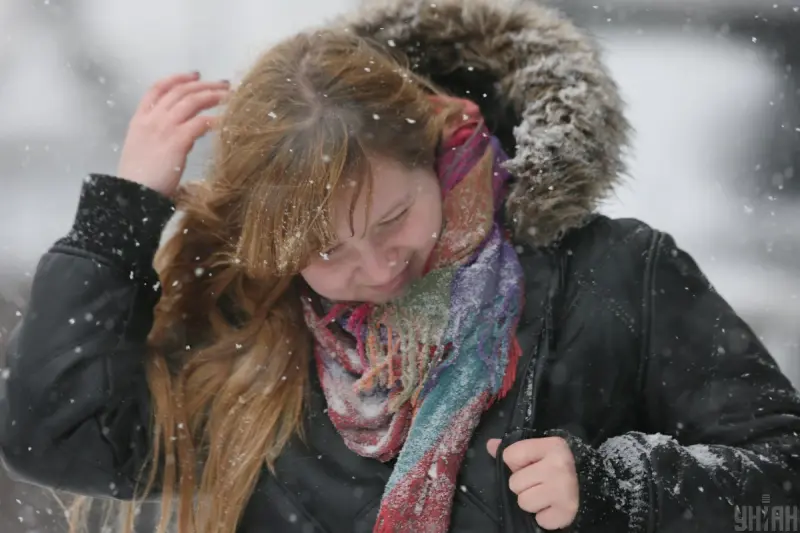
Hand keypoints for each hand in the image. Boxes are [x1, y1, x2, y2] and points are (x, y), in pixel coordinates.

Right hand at [117, 71, 230, 196]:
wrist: (131, 195)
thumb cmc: (139, 181)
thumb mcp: (143, 151)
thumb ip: (159, 138)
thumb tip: (183, 135)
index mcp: (139, 120)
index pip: (157, 89)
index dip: (177, 78)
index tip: (194, 74)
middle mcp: (151, 119)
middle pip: (180, 91)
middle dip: (203, 84)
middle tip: (222, 84)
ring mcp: (163, 128)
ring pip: (192, 101)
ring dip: (213, 96)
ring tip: (230, 96)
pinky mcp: (177, 141)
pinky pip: (201, 122)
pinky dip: (216, 119)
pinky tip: (227, 121)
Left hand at [487, 436, 578, 529]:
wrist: (593, 486)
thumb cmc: (559, 467)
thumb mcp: (540, 452)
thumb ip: (514, 449)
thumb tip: (489, 445)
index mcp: (552, 446)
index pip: (510, 456)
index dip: (516, 464)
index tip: (531, 465)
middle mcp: (559, 466)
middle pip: (514, 483)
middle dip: (524, 486)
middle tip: (541, 483)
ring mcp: (564, 490)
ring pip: (523, 502)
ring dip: (533, 503)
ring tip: (547, 495)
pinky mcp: (567, 512)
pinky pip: (539, 520)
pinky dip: (545, 517)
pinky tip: (554, 507)